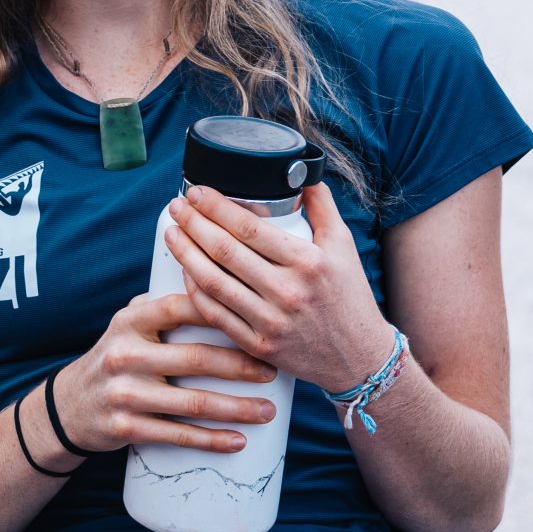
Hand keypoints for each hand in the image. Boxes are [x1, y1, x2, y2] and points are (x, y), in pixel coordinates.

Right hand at [47, 292, 279, 455]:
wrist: (69, 407)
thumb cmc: (115, 360)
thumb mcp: (126, 326)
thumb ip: (161, 308)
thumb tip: (217, 284)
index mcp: (128, 322)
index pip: (178, 307)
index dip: (220, 309)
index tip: (257, 316)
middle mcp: (124, 354)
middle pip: (195, 358)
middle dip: (242, 365)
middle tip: (274, 369)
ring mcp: (124, 393)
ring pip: (192, 402)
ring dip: (237, 408)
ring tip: (268, 410)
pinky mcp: (125, 427)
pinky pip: (177, 435)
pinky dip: (212, 440)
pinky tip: (239, 441)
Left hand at [164, 182, 394, 394]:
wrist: (361, 357)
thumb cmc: (350, 296)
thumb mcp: (343, 246)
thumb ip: (321, 206)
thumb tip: (300, 173)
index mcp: (309, 262)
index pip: (250, 228)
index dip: (216, 207)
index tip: (197, 192)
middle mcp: (289, 292)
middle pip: (225, 252)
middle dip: (193, 224)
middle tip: (176, 207)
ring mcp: (272, 322)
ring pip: (214, 283)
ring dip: (186, 254)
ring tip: (172, 233)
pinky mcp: (260, 346)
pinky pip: (216, 315)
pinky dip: (195, 291)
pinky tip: (186, 272)